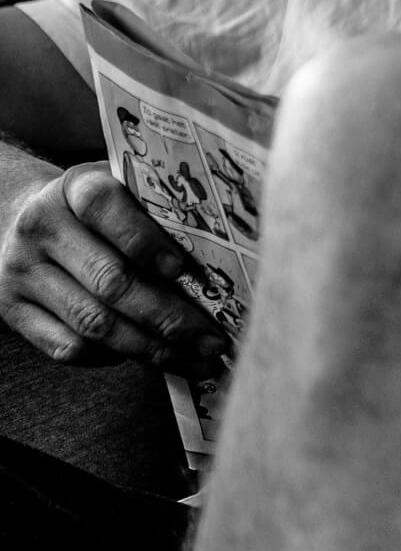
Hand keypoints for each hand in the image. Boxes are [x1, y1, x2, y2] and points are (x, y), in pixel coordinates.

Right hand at [0, 161, 230, 368]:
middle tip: (213, 340)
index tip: (184, 270)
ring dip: (152, 349)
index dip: (146, 241)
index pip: (107, 209)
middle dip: (169, 317)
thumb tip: (229, 258)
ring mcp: (21, 273)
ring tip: (196, 361)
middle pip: (110, 281)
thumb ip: (160, 213)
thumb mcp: (121, 192)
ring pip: (92, 323)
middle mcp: (42, 228)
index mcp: (75, 189)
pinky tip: (148, 358)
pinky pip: (68, 347)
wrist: (13, 217)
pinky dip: (112, 358)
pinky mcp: (12, 310)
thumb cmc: (95, 212)